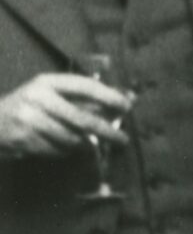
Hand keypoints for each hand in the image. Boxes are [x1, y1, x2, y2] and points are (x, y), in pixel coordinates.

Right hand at [0, 72, 129, 158]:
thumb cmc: (31, 105)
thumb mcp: (52, 93)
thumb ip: (84, 98)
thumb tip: (127, 101)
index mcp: (47, 82)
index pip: (84, 86)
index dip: (108, 96)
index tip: (127, 106)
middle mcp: (37, 98)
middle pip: (81, 119)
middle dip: (106, 131)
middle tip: (124, 140)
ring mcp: (28, 120)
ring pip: (72, 139)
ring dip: (85, 144)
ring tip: (88, 143)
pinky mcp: (24, 140)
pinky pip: (58, 151)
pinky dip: (67, 152)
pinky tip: (65, 147)